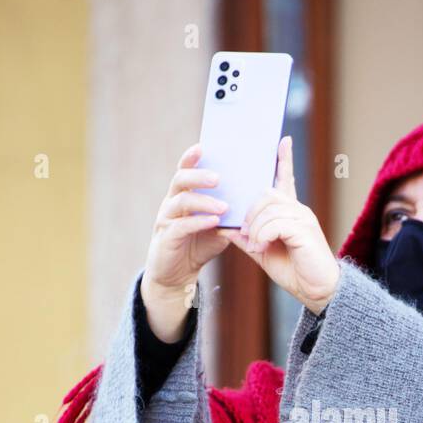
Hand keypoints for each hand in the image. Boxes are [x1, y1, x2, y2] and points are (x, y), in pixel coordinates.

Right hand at [141, 143, 231, 340]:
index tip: (204, 146)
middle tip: (219, 178)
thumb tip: (256, 199)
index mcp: (183, 195)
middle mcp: (171, 203)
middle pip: (180, 180)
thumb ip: (231, 213)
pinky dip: (198, 223)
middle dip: (199, 176)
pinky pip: (181, 226)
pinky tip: (213, 222)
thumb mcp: (218, 227)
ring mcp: (166, 220)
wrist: (177, 276)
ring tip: (223, 206)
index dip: (191, 157)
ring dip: (203, 201)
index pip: (185, 169)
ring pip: (181, 202)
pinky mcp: (166, 238)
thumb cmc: (198, 246)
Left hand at [220, 136, 339, 313]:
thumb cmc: (294, 272)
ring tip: (255, 246)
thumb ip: (247, 238)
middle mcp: (298, 210)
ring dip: (254, 228)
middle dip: (250, 213)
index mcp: (290, 212)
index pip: (286, 179)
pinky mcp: (304, 229)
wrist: (317, 291)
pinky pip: (274, 223)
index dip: (284, 160)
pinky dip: (262, 236)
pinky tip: (261, 249)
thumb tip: (225, 227)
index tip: (283, 140)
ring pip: (268, 209)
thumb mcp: (263, 252)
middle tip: (245, 234)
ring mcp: (303, 218)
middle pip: (266, 194)